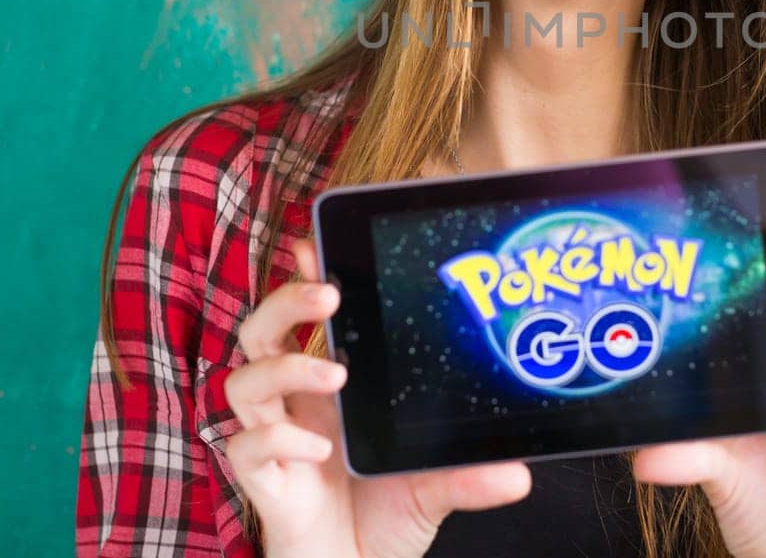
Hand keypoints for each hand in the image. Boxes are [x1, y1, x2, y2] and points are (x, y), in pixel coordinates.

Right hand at [223, 238, 532, 557]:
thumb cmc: (385, 518)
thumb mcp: (437, 486)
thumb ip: (470, 475)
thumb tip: (521, 475)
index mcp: (330, 389)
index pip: (304, 319)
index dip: (303, 280)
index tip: (315, 246)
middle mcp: (296, 406)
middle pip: (261, 331)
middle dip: (286, 301)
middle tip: (330, 294)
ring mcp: (275, 439)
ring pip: (244, 380)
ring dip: (286, 367)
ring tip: (335, 375)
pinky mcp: (263, 481)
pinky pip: (246, 446)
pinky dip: (279, 440)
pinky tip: (317, 449)